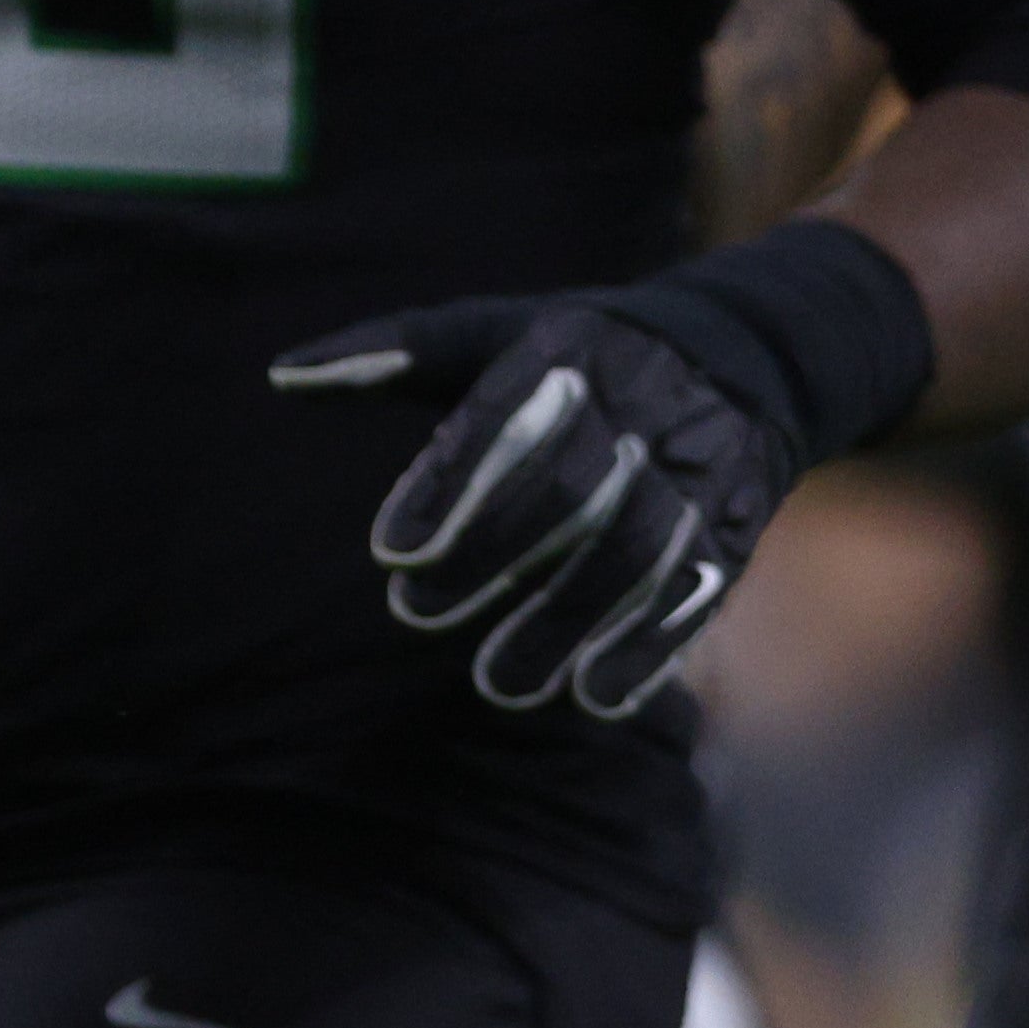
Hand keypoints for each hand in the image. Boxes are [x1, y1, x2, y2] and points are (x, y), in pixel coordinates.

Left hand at [269, 286, 791, 716]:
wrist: (748, 354)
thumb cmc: (581, 353)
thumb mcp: (494, 331)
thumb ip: (391, 354)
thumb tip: (280, 375)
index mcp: (569, 348)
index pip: (504, 418)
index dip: (449, 486)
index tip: (390, 552)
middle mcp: (642, 402)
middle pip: (570, 489)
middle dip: (495, 554)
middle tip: (418, 613)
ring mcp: (698, 467)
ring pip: (633, 550)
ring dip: (567, 623)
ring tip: (498, 687)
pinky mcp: (738, 523)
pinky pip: (697, 587)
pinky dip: (650, 645)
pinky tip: (597, 696)